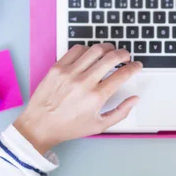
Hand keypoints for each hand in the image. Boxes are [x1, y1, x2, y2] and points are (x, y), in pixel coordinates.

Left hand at [13, 44, 141, 153]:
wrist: (39, 125)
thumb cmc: (68, 127)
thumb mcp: (99, 126)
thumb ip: (121, 112)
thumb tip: (134, 99)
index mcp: (96, 97)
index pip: (123, 74)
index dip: (134, 67)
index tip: (136, 66)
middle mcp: (84, 82)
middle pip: (111, 57)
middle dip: (124, 54)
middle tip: (126, 56)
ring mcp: (69, 72)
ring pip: (95, 49)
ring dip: (107, 48)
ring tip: (110, 52)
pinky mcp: (57, 67)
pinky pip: (77, 49)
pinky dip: (88, 49)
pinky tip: (90, 54)